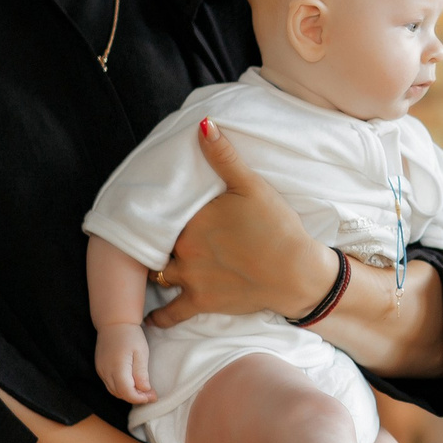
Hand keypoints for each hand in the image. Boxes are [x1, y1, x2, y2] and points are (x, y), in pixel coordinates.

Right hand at [94, 322, 153, 402]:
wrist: (114, 323)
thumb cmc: (130, 335)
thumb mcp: (141, 353)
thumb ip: (141, 373)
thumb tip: (145, 390)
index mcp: (117, 367)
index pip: (127, 392)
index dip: (140, 398)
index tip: (153, 396)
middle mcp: (105, 371)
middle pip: (120, 394)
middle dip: (136, 398)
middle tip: (151, 394)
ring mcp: (101, 370)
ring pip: (114, 391)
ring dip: (128, 394)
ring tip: (143, 390)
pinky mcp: (100, 368)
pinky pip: (109, 384)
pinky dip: (121, 388)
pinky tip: (132, 384)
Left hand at [150, 119, 332, 327]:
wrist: (297, 272)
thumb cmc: (277, 228)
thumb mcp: (252, 185)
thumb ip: (224, 156)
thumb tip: (203, 125)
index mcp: (192, 220)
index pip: (162, 213)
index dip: (156, 210)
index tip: (152, 205)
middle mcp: (184, 249)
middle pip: (155, 242)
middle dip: (150, 239)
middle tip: (145, 234)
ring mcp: (191, 278)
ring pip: (158, 272)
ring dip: (152, 268)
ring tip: (145, 264)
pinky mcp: (202, 302)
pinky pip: (171, 312)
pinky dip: (159, 315)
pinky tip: (150, 317)